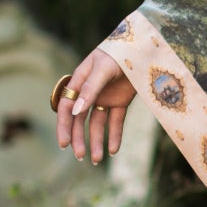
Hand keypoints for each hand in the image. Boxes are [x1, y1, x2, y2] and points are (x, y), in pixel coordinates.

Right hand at [54, 48, 136, 164]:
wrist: (143, 47)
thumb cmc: (119, 53)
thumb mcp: (103, 69)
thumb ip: (90, 89)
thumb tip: (75, 112)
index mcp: (79, 82)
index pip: (65, 107)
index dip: (63, 125)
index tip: (64, 143)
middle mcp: (89, 92)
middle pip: (79, 119)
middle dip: (79, 138)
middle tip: (80, 156)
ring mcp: (105, 97)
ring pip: (97, 124)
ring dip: (96, 141)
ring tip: (97, 160)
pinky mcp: (120, 101)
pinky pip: (115, 122)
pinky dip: (115, 135)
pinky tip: (114, 150)